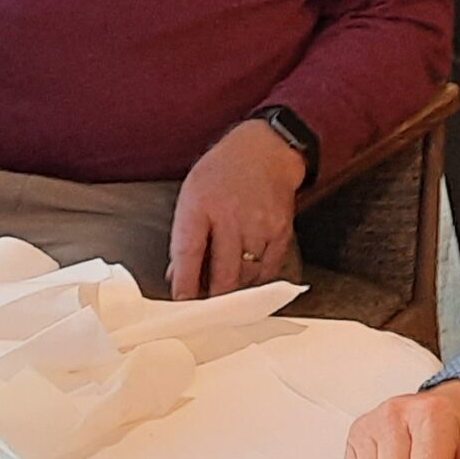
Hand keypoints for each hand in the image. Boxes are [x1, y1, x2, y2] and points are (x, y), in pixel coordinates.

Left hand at [168, 118, 302, 298]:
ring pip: (247, 278)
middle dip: (213, 298)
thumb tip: (178, 274)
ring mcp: (259, 225)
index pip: (188, 253)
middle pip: (223, 274)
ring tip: (226, 291)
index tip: (182, 303)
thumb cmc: (223, 171)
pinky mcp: (281, 232)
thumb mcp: (192, 193)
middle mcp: (230, 215)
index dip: (184, 284)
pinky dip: (256, 281)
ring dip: (235, 290)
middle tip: (206, 308)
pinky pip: (268, 271)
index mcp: (200, 204)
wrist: (266, 150)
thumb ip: (185, 234)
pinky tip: (248, 278)